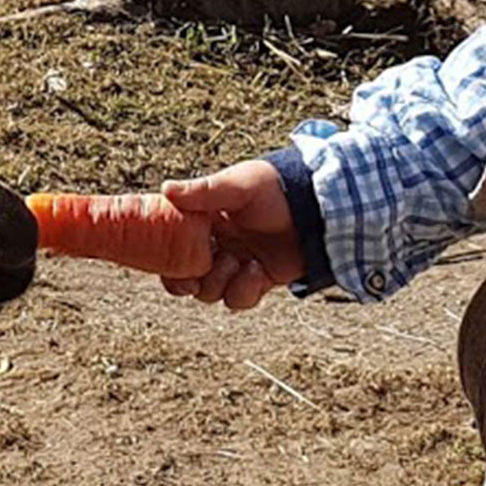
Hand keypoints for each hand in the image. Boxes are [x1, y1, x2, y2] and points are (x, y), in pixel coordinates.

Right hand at [158, 161, 303, 311]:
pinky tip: (257, 270)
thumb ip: (204, 191)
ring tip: (239, 260)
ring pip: (210, 292)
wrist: (319, 209)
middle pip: (186, 277)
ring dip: (220, 281)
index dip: (167, 257)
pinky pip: (237, 299)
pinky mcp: (256, 281)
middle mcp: (216, 244)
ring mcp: (236, 264)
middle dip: (190, 279)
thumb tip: (166, 189)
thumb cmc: (276, 188)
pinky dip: (244, 289)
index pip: (172, 244)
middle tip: (202, 268)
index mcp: (205, 220)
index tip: (171, 259)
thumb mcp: (238, 186)